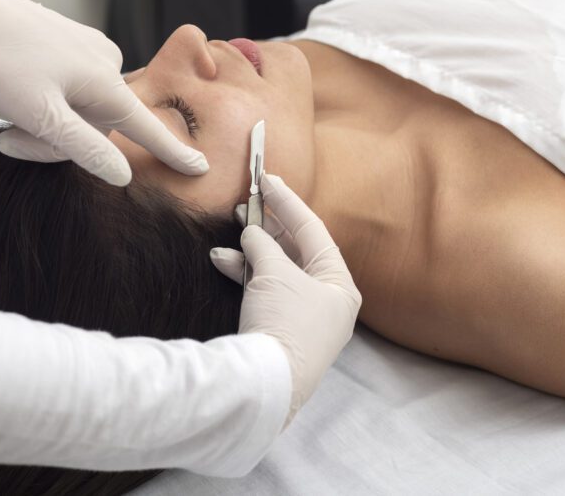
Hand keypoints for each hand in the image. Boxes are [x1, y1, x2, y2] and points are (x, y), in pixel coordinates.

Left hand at [0, 0, 208, 185]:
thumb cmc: (0, 59)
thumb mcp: (41, 115)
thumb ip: (85, 147)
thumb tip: (122, 174)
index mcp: (105, 82)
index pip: (145, 128)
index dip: (172, 152)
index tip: (200, 168)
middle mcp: (105, 64)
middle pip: (92, 127)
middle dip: (50, 141)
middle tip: (7, 139)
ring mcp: (87, 51)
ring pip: (73, 111)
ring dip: (36, 120)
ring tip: (0, 104)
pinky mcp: (68, 45)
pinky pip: (62, 89)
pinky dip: (34, 98)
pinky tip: (5, 87)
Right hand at [210, 174, 361, 426]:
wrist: (266, 384)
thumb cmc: (283, 322)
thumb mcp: (274, 273)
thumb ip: (263, 245)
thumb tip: (252, 233)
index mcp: (340, 285)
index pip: (313, 231)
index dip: (287, 203)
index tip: (268, 180)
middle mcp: (328, 302)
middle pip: (297, 251)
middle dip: (267, 227)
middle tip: (245, 205)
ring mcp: (306, 320)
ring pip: (278, 272)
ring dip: (252, 251)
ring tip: (230, 230)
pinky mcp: (282, 333)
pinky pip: (267, 292)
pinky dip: (247, 276)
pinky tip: (224, 261)